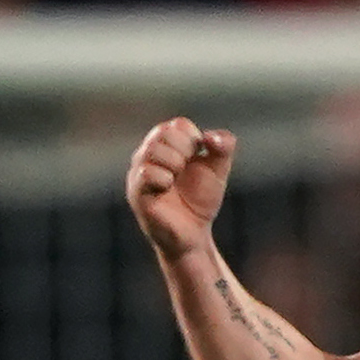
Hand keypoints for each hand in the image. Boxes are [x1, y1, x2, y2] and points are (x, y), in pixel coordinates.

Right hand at [127, 118, 235, 259]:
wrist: (194, 234)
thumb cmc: (200, 200)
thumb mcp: (218, 170)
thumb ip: (223, 147)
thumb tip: (211, 137)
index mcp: (165, 145)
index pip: (178, 125)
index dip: (194, 139)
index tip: (198, 158)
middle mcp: (147, 155)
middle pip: (163, 132)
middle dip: (184, 149)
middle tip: (186, 168)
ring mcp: (139, 173)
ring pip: (153, 150)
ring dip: (174, 162)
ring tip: (176, 179)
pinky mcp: (136, 193)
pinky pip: (146, 173)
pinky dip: (164, 178)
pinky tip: (167, 188)